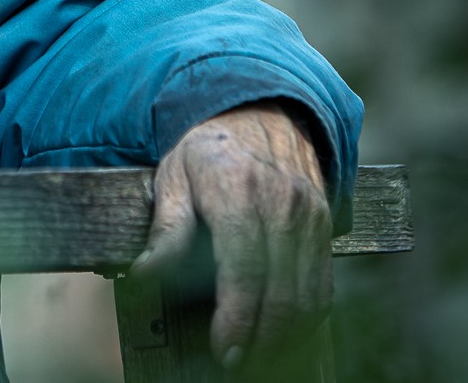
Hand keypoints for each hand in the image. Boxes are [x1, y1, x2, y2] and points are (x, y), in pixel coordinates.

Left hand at [134, 103, 331, 369]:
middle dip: (262, 338)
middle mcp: (281, 203)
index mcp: (236, 191)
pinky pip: (324, 282)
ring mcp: (310, 214)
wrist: (256, 110)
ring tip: (259, 354)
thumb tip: (142, 275)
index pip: (244, 271)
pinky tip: (286, 332)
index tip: (224, 350)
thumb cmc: (204, 150)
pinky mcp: (326, 223)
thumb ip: (165, 230)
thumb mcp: (172, 178)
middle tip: (237, 360)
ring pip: (310, 294)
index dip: (237, 319)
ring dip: (289, 335)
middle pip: (282, 292)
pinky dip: (309, 316)